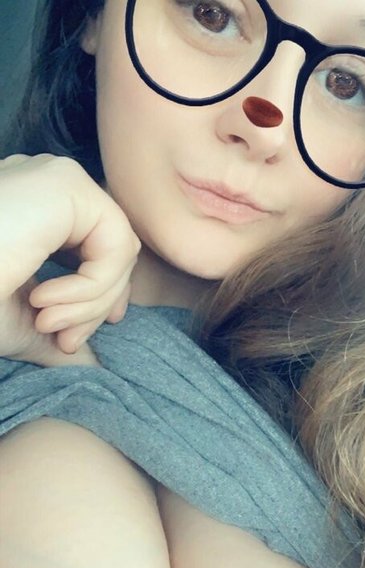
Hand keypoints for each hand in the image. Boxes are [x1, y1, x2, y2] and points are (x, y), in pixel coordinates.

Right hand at [0, 154, 139, 361]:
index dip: (102, 295)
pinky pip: (116, 245)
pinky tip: (44, 299)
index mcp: (35, 210)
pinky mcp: (65, 185)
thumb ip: (59, 333)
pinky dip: (91, 287)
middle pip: (114, 250)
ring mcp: (56, 178)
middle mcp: (47, 186)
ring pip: (120, 251)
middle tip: (65, 342)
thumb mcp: (19, 322)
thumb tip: (95, 366)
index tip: (77, 335)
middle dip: (97, 308)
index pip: (99, 247)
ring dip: (90, 304)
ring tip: (45, 321)